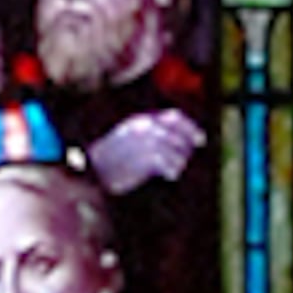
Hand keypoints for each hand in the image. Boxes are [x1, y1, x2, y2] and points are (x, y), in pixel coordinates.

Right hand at [88, 102, 203, 192]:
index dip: (190, 127)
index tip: (200, 139)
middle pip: (179, 135)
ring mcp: (146, 143)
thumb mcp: (127, 136)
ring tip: (175, 169)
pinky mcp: (146, 160)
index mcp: (141, 120)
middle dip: (187, 148)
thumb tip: (176, 138)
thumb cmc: (111, 157)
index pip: (174, 117)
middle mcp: (146, 128)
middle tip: (186, 158)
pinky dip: (173, 170)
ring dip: (180, 162)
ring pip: (177, 151)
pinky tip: (170, 175)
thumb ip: (149, 132)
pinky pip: (169, 164)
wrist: (92, 169)